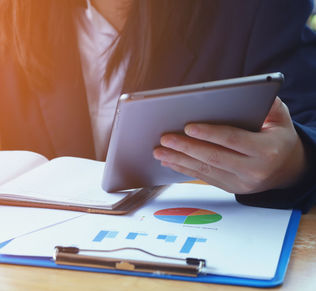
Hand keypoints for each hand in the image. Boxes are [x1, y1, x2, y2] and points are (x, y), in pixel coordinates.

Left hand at [153, 97, 306, 193]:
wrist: (287, 169)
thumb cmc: (278, 137)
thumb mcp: (280, 118)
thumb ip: (268, 106)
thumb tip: (248, 92)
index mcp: (267, 151)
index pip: (233, 140)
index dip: (210, 134)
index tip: (188, 127)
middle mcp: (254, 170)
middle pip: (213, 157)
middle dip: (186, 147)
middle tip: (165, 138)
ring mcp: (241, 183)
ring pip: (204, 170)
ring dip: (178, 159)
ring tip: (159, 150)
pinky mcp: (230, 187)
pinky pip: (203, 178)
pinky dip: (183, 169)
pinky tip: (168, 161)